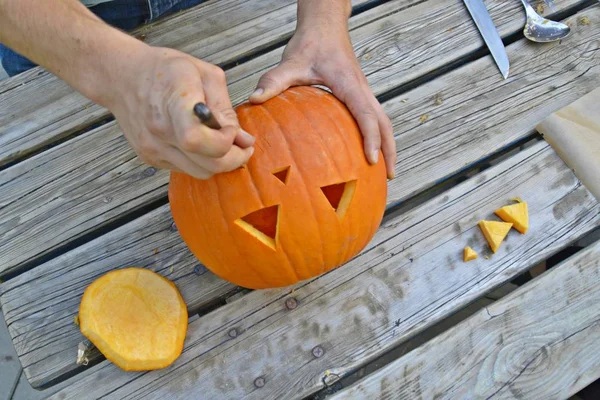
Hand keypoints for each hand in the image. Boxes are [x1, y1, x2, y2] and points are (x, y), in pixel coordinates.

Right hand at [107, 47, 254, 178]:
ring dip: (218, 162)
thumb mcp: (204, 74)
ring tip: (221, 141)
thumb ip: (226, 109)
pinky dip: (200, 160)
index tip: (234, 132)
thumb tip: (244, 140)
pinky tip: (200, 141)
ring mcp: (152, 148)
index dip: (225, 142)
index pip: (198, 140)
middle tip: (243, 146)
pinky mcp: (150, 158)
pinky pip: (186, 169)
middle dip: (234, 159)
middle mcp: (160, 130)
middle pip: (208, 165)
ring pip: (200, 173)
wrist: (121, 77)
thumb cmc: (164, 70)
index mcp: (174, 102)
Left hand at [249, 19, 395, 178]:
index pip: (367, 114)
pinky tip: (366, 152)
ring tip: (384, 171)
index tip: (372, 160)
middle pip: (384, 123)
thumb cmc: (311, 42)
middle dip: (390, 149)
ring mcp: (362, 92)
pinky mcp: (358, 94)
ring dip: (387, 144)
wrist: (324, 25)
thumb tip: (254, 100)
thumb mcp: (290, 62)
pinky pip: (372, 118)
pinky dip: (375, 136)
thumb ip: (273, 81)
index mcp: (349, 84)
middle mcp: (361, 89)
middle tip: (389, 176)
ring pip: (382, 121)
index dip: (371, 138)